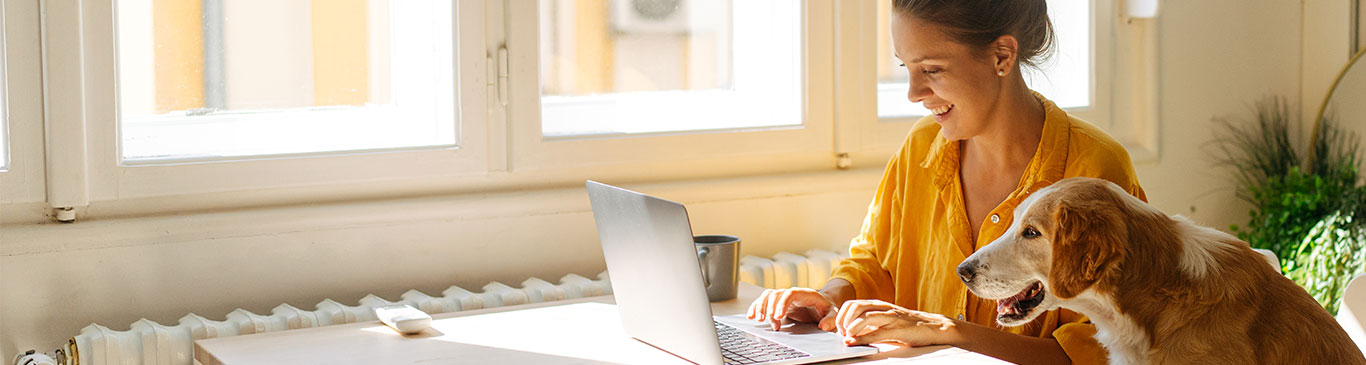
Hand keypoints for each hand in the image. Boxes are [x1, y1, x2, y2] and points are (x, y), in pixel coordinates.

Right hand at [746, 287, 837, 330]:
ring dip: (760, 307)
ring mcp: (783, 297)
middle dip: (769, 307)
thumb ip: (830, 319)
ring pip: (767, 296)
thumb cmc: (826, 307)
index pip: (790, 294)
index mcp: (804, 293)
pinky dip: (756, 307)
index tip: (779, 316)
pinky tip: (751, 316)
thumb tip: (823, 326)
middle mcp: (791, 293)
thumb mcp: (832, 312)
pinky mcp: (778, 304)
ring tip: (758, 320)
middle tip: (768, 321)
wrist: (822, 304)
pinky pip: (764, 302)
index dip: (783, 303)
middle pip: (776, 294)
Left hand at [834, 299, 958, 346]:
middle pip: (854, 307)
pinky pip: (876, 332)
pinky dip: (862, 338)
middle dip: (843, 321)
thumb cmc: (908, 325)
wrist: (934, 327)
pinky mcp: (898, 329)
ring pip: (864, 316)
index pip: (852, 304)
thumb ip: (869, 325)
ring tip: (847, 337)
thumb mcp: (885, 322)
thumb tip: (850, 334)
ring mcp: (891, 317)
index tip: (838, 329)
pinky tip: (855, 343)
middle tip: (842, 334)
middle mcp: (883, 308)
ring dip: (850, 328)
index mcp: (878, 305)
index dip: (840, 316)